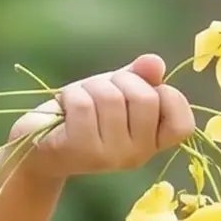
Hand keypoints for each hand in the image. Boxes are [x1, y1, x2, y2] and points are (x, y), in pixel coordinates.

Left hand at [5, 54, 193, 181]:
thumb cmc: (83, 115)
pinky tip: (64, 105)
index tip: (144, 90)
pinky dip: (71, 94)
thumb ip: (141, 77)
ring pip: (111, 98)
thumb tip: (154, 63)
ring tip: (79, 99)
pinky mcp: (80, 151)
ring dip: (91, 86)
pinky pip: (83, 104)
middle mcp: (136, 156)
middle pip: (146, 99)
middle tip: (102, 90)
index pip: (183, 125)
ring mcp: (109, 157)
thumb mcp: (117, 91)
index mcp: (151, 143)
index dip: (168, 97)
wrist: (38, 145)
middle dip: (122, 81)